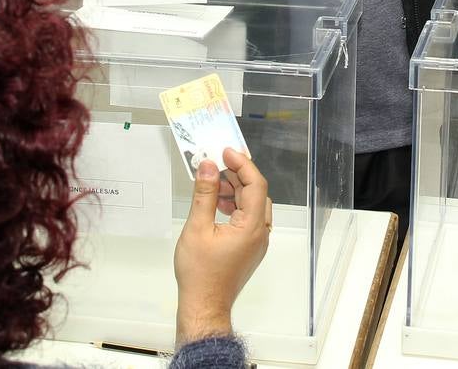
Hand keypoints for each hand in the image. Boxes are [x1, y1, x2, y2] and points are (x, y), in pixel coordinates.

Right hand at [174, 148, 271, 344]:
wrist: (204, 306)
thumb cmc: (200, 272)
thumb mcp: (197, 228)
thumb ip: (204, 194)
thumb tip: (207, 167)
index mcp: (252, 226)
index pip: (255, 185)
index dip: (242, 164)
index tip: (226, 152)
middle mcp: (260, 232)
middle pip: (255, 193)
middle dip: (237, 175)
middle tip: (216, 163)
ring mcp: (257, 241)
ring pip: (252, 205)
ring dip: (235, 191)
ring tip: (212, 184)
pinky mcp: (249, 248)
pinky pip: (248, 218)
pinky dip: (234, 206)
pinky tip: (216, 204)